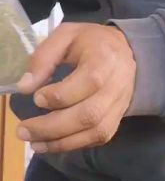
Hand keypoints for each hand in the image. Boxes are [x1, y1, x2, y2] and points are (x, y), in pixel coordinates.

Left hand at [16, 23, 135, 152]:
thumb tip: (25, 87)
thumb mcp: (65, 36)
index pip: (89, 81)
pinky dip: (74, 144)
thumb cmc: (91, 42)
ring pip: (95, 131)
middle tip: (24, 130)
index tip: (36, 97)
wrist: (125, 50)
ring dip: (62, 142)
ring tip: (35, 144)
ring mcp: (120, 104)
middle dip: (53, 127)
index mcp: (105, 58)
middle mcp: (117, 84)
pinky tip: (53, 144)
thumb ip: (44, 57)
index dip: (61, 95)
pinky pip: (99, 138)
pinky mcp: (118, 118)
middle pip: (90, 114)